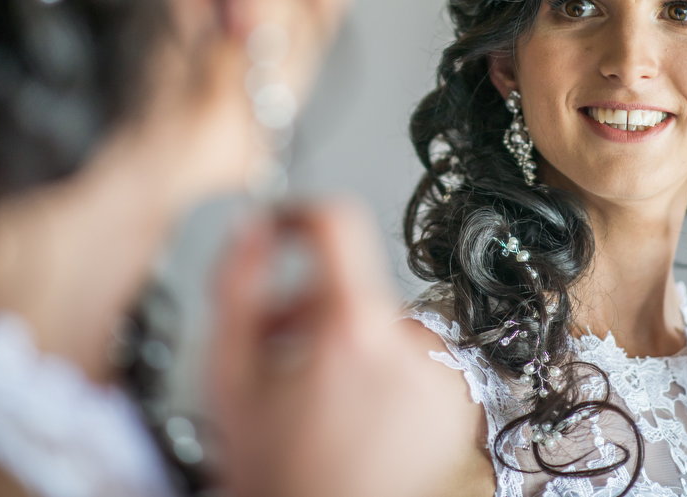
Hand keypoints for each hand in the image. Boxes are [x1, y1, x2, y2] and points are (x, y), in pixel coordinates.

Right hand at [209, 198, 469, 496]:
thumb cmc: (273, 469)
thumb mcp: (226, 374)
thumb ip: (234, 286)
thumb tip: (252, 228)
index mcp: (355, 331)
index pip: (338, 224)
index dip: (300, 216)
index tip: (283, 227)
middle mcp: (413, 347)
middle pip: (355, 285)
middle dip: (309, 306)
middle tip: (276, 348)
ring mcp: (444, 378)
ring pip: (382, 322)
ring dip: (347, 340)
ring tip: (316, 390)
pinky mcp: (460, 402)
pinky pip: (415, 356)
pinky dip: (385, 370)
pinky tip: (355, 408)